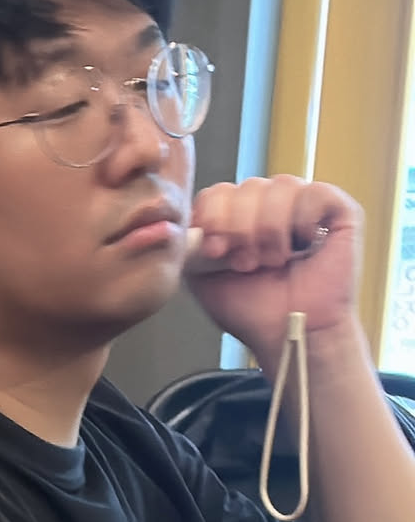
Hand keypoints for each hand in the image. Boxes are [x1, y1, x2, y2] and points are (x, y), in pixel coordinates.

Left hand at [184, 176, 362, 368]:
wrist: (292, 335)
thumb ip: (188, 244)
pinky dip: (303, 220)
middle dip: (241, 228)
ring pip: (279, 185)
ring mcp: (305, 205)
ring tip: (274, 261)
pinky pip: (314, 191)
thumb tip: (182, 220)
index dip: (213, 217)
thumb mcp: (204, 276)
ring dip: (270, 229)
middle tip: (248, 264)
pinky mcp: (338, 211)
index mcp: (240, 216)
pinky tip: (303, 246)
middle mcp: (271, 205)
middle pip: (246, 186)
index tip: (215, 252)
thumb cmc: (254, 311)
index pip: (219, 191)